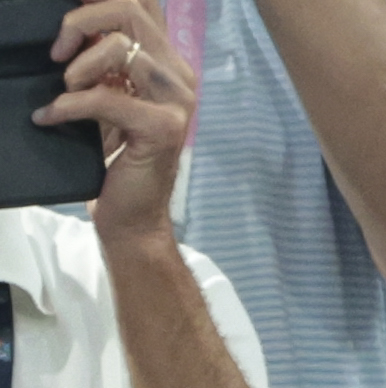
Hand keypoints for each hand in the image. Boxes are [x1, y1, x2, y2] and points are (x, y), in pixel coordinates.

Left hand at [44, 0, 193, 238]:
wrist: (133, 214)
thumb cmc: (114, 156)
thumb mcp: (107, 92)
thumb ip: (102, 57)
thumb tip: (72, 23)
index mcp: (167, 62)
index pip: (143, 5)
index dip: (102, 1)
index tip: (72, 23)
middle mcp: (179, 75)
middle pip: (130, 12)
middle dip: (80, 22)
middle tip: (58, 54)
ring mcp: (177, 101)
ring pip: (120, 48)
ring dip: (78, 68)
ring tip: (65, 91)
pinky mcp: (164, 128)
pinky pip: (105, 97)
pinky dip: (69, 105)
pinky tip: (51, 117)